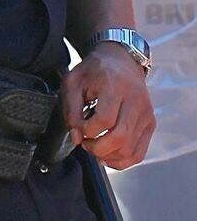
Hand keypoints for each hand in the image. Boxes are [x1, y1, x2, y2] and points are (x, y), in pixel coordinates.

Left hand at [61, 43, 155, 169]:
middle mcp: (136, 100)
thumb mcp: (74, 82)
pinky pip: (139, 152)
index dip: (87, 130)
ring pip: (130, 149)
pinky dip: (122, 160)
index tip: (79, 127)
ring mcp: (146, 113)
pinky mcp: (150, 123)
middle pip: (120, 137)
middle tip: (85, 143)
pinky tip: (108, 154)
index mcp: (115, 86)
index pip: (105, 120)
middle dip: (97, 148)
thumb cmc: (95, 70)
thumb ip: (71, 109)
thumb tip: (76, 137)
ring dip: (108, 156)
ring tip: (95, 147)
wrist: (121, 60)